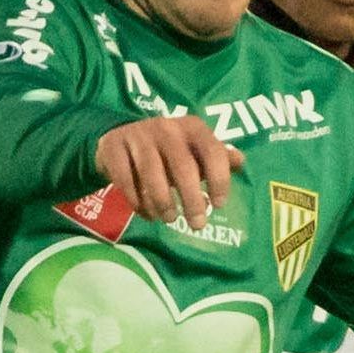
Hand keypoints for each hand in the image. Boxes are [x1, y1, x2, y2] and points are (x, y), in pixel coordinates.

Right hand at [93, 112, 241, 229]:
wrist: (119, 134)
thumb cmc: (166, 148)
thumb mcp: (192, 148)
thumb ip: (215, 157)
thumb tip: (240, 162)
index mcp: (192, 127)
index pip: (212, 152)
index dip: (219, 180)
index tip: (217, 205)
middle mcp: (167, 128)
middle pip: (183, 167)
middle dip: (192, 200)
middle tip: (197, 224)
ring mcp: (138, 137)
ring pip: (152, 175)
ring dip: (163, 203)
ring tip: (169, 219)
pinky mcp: (113, 149)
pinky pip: (126, 181)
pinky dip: (138, 202)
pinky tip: (147, 214)